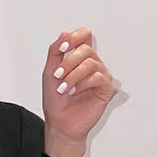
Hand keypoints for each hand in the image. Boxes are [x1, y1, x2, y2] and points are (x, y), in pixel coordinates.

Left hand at [42, 28, 117, 142]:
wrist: (59, 123)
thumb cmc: (56, 101)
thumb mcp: (49, 73)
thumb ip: (55, 52)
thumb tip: (64, 33)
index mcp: (80, 59)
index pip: (84, 37)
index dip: (75, 37)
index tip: (63, 48)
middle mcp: (92, 65)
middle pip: (86, 50)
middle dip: (69, 63)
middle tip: (58, 76)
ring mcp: (101, 77)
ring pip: (91, 64)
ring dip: (73, 76)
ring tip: (63, 88)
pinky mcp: (107, 89)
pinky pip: (98, 78)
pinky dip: (83, 84)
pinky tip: (74, 92)